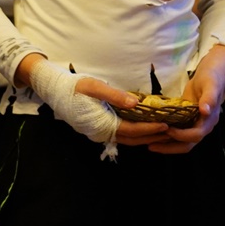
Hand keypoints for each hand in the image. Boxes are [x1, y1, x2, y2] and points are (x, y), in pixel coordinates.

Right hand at [20, 54, 166, 145]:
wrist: (51, 89)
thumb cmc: (72, 86)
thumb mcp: (93, 86)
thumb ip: (115, 95)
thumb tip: (136, 103)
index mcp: (101, 124)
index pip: (131, 130)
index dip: (150, 128)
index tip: (167, 124)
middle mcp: (100, 133)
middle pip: (132, 139)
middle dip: (152, 136)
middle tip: (172, 131)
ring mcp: (97, 133)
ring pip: (126, 138)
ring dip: (144, 135)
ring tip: (162, 129)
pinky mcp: (96, 129)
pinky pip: (119, 134)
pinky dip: (134, 132)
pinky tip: (143, 125)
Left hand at [149, 44, 224, 153]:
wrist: (211, 74)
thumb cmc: (211, 78)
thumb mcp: (211, 85)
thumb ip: (209, 98)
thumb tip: (205, 111)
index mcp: (209, 120)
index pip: (196, 134)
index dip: (181, 135)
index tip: (167, 130)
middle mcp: (202, 125)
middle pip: (187, 143)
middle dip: (170, 147)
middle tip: (151, 146)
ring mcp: (194, 123)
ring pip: (181, 140)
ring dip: (166, 144)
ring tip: (148, 144)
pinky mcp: (186, 120)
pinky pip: (176, 131)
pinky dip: (165, 135)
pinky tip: (152, 133)